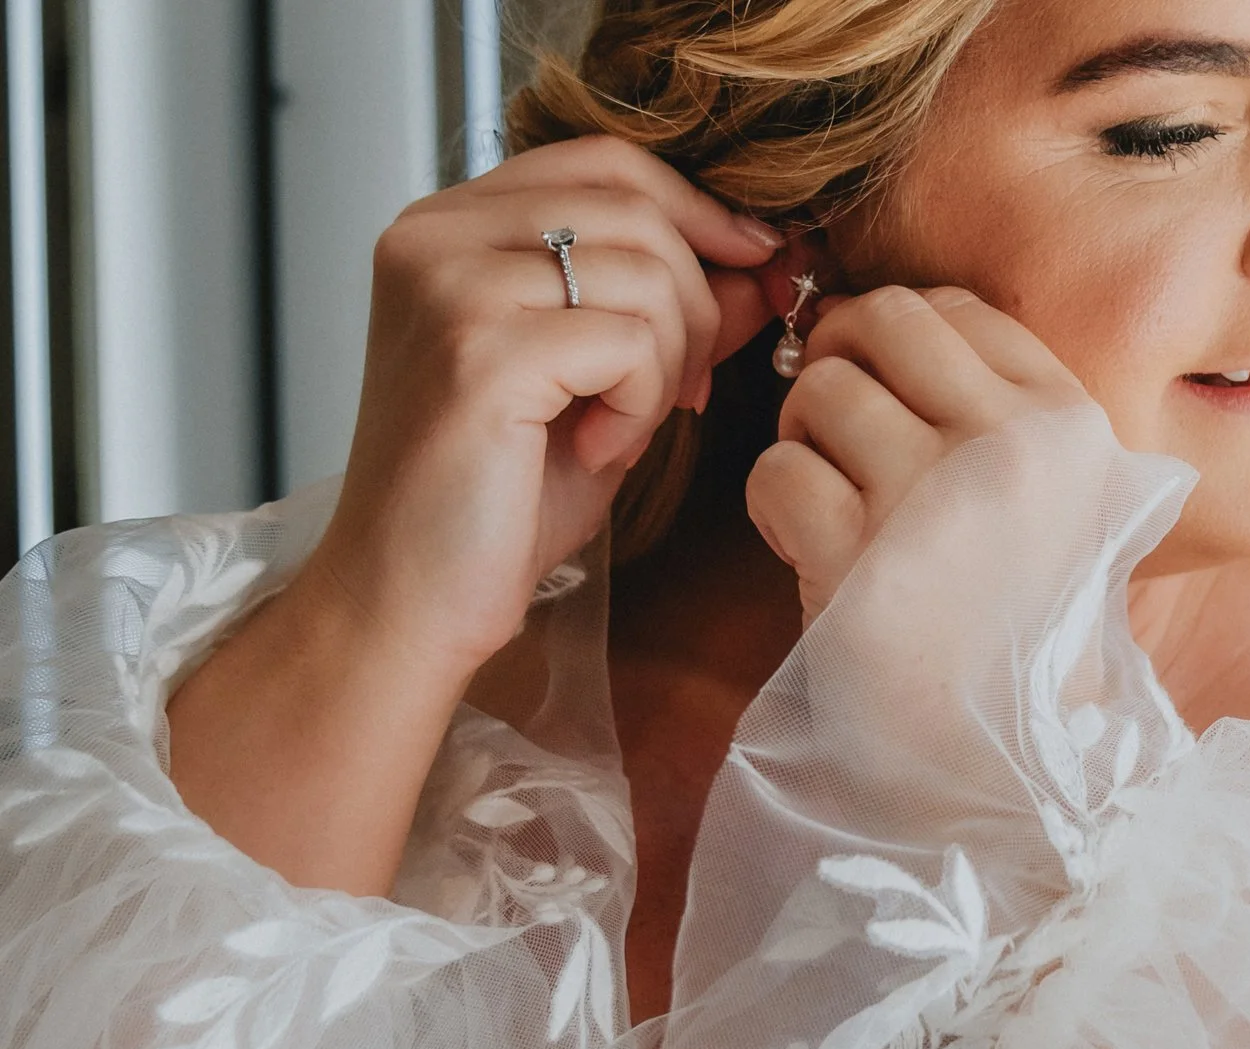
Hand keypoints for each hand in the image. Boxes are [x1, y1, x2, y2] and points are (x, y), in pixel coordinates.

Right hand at [307, 136, 783, 689]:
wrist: (410, 606)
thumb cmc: (487, 512)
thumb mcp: (597, 391)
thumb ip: (665, 315)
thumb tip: (759, 261)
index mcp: (449, 230)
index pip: (604, 161)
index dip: (697, 209)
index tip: (752, 269)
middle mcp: (437, 238)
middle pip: (633, 204)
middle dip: (696, 301)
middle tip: (688, 391)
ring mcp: (451, 287)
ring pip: (644, 269)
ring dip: (668, 364)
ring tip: (620, 433)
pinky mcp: (480, 352)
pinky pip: (627, 340)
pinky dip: (640, 405)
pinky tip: (596, 452)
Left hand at [745, 284, 1090, 624]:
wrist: (997, 762)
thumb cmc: (1015, 643)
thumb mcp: (1061, 514)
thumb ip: (1003, 420)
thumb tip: (885, 327)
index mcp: (1068, 424)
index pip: (957, 309)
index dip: (892, 335)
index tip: (874, 384)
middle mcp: (1009, 445)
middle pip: (884, 321)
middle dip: (835, 359)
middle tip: (826, 424)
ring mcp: (931, 497)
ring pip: (821, 390)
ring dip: (800, 438)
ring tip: (822, 502)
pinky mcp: (857, 555)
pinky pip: (777, 468)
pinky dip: (770, 503)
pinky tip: (798, 545)